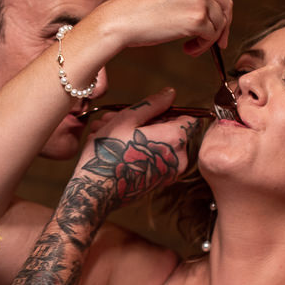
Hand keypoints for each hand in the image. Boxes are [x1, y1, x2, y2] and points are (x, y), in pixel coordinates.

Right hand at [70, 90, 198, 213]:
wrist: (96, 191)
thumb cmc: (109, 154)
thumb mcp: (128, 119)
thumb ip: (153, 104)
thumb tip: (170, 93)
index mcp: (175, 138)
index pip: (188, 117)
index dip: (169, 111)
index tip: (149, 112)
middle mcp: (179, 157)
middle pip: (171, 129)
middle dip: (145, 121)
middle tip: (115, 118)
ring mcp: (171, 172)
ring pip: (159, 143)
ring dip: (137, 134)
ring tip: (109, 132)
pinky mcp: (161, 181)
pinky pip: (155, 157)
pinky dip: (139, 150)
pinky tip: (116, 147)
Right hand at [73, 0, 231, 57]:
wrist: (121, 19)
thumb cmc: (142, 6)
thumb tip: (222, 10)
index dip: (221, 4)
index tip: (217, 20)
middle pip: (226, 3)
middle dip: (222, 23)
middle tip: (213, 39)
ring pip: (221, 21)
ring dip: (210, 37)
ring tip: (192, 45)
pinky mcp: (198, 18)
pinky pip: (212, 35)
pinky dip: (203, 46)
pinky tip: (188, 49)